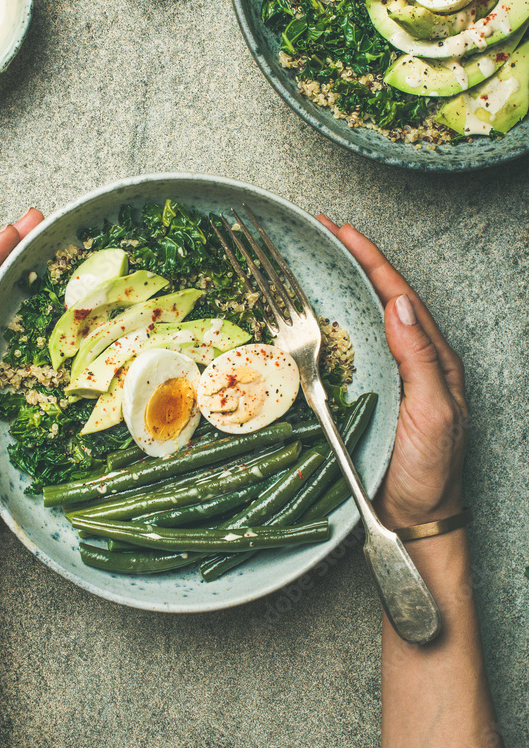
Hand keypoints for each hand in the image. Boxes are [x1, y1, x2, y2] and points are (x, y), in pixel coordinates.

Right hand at [318, 217, 467, 529]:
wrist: (416, 516)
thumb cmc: (432, 469)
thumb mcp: (435, 412)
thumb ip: (420, 359)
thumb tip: (398, 305)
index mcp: (434, 357)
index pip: (400, 295)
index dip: (372, 260)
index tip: (344, 231)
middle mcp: (411, 359)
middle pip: (380, 297)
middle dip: (354, 261)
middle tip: (323, 231)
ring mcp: (388, 375)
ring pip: (363, 319)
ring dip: (340, 286)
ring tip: (315, 260)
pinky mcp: (367, 393)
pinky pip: (348, 349)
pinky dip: (330, 323)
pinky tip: (313, 314)